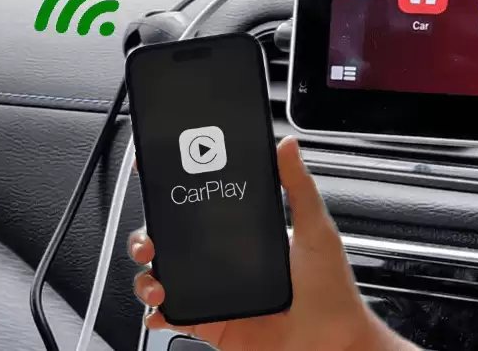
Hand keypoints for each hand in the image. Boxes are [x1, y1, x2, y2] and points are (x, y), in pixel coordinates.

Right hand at [128, 137, 417, 350]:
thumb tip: (288, 146)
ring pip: (163, 276)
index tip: (156, 177)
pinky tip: (160, 308)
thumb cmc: (330, 289)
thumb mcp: (317, 230)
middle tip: (149, 238)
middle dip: (148, 235)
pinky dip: (156, 313)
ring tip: (154, 276)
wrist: (331, 342)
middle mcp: (225, 261)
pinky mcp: (211, 322)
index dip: (176, 195)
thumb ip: (299, 188)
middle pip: (172, 242)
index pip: (203, 209)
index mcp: (246, 236)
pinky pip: (172, 316)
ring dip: (147, 274)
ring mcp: (215, 292)